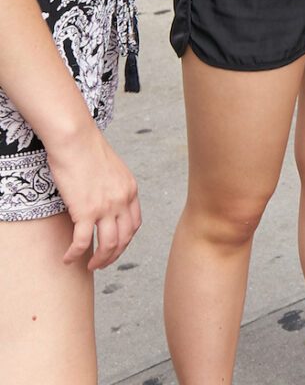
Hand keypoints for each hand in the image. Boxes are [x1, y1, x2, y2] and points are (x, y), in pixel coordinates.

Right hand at [41, 119, 140, 269]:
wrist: (76, 140)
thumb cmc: (88, 151)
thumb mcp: (112, 169)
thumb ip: (113, 187)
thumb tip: (104, 199)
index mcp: (131, 189)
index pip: (135, 223)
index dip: (126, 240)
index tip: (116, 248)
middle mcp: (122, 200)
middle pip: (125, 238)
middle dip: (114, 255)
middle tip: (102, 264)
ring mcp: (105, 206)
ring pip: (108, 244)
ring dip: (99, 260)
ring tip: (89, 266)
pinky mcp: (85, 210)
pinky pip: (82, 242)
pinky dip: (75, 254)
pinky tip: (68, 258)